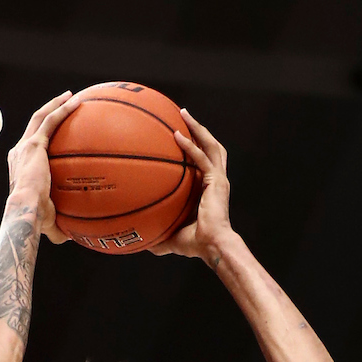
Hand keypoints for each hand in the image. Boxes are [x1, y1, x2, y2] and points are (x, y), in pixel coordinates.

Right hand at [7, 91, 80, 243]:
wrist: (25, 210)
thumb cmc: (34, 220)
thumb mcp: (48, 222)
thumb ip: (57, 226)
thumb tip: (69, 237)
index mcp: (20, 167)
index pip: (30, 147)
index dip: (40, 138)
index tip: (53, 134)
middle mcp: (19, 153)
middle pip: (33, 125)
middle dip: (48, 112)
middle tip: (63, 104)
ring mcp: (25, 146)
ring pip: (40, 117)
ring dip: (55, 104)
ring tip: (72, 96)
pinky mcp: (34, 144)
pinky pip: (50, 121)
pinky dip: (62, 109)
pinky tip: (77, 101)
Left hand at [150, 110, 232, 261]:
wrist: (212, 246)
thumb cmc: (196, 244)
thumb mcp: (172, 238)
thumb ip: (160, 237)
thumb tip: (143, 245)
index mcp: (210, 190)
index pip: (204, 163)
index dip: (195, 148)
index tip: (180, 137)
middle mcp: (217, 181)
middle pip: (211, 147)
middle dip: (199, 130)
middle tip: (183, 116)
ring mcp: (218, 180)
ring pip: (211, 145)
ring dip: (197, 129)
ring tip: (184, 115)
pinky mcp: (217, 182)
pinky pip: (202, 158)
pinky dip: (191, 146)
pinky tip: (177, 136)